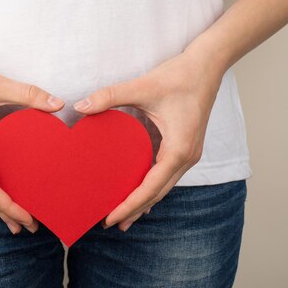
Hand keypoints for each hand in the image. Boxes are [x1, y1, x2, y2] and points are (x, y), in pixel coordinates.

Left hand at [72, 47, 224, 231]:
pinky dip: (152, 185)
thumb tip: (80, 107)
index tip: (111, 218)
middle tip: (110, 223)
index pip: (151, 187)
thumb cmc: (180, 76)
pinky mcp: (186, 145)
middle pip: (158, 192)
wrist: (207, 65)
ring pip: (164, 185)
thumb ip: (110, 96)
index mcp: (179, 149)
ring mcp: (189, 152)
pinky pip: (167, 172)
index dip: (130, 205)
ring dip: (144, 200)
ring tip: (123, 214)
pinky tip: (140, 190)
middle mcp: (187, 156)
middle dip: (135, 209)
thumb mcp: (142, 86)